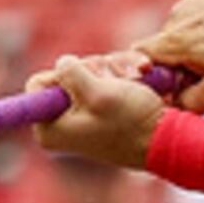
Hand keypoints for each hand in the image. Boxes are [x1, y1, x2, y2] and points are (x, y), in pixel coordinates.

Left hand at [34, 52, 172, 168]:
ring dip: (113, 69)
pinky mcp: (102, 110)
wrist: (166, 139)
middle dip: (94, 68)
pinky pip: (105, 80)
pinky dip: (122, 75)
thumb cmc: (131, 121)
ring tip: (133, 77)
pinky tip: (139, 76)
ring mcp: (83, 116)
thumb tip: (62, 64)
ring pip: (89, 72)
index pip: (37, 84)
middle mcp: (62, 124)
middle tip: (115, 78)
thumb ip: (71, 73)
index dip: (63, 73)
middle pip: (66, 74)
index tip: (87, 78)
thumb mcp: (96, 92)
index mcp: (50, 127)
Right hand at [129, 0, 203, 113]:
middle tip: (201, 83)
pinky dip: (198, 39)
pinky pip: (187, 25)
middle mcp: (177, 17)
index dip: (145, 80)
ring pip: (173, 39)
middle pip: (157, 52)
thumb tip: (171, 114)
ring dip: (187, 55)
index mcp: (178, 40)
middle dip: (172, 70)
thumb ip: (192, 105)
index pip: (137, 60)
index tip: (166, 93)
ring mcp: (188, 4)